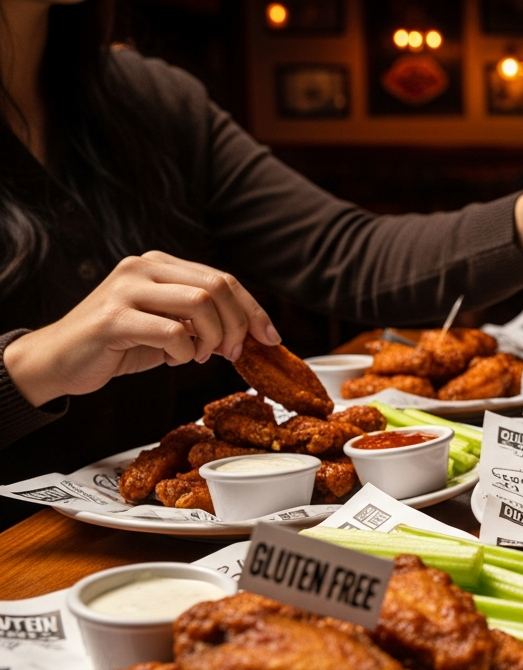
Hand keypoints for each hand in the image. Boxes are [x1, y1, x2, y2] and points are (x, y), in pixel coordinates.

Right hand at [3, 252, 278, 406]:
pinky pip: (172, 332)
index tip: (270, 338)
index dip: (253, 310)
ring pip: (200, 304)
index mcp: (160, 264)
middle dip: (237, 325)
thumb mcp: (168, 325)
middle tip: (231, 353)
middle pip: (217, 288)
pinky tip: (175, 359)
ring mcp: (126, 289)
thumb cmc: (117, 343)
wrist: (59, 359)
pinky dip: (184, 352)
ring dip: (212, 338)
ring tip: (199, 356)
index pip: (222, 279)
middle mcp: (143, 267)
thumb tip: (250, 333)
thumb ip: (202, 320)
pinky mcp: (113, 318)